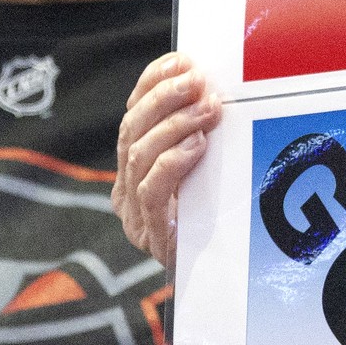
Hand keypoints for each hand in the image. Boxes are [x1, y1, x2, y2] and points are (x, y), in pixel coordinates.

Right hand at [116, 52, 217, 269]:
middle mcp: (126, 189)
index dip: (151, 83)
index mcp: (133, 168)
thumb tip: (217, 88)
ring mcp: (134, 214)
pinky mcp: (151, 236)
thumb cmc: (218, 222)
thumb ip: (202, 138)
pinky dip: (172, 162)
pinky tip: (197, 146)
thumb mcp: (208, 172)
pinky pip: (151, 191)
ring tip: (206, 109)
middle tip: (197, 80)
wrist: (218, 284)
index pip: (133, 115)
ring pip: (138, 155)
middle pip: (132, 130)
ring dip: (174, 125)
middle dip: (163, 98)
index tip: (180, 60)